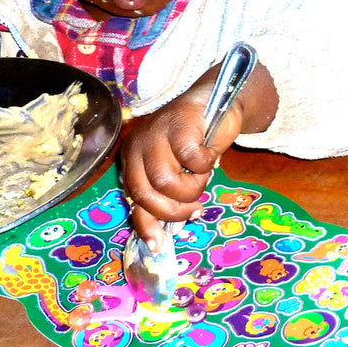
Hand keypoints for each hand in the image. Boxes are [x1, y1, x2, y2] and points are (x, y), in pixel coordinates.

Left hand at [120, 90, 244, 242]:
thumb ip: (167, 198)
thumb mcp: (178, 173)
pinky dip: (206, 165)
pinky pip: (192, 161)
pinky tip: (209, 155)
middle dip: (173, 210)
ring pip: (167, 182)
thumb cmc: (196, 142)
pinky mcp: (179, 125)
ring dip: (192, 188)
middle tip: (193, 209)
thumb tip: (165, 237)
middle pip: (147, 193)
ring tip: (202, 178)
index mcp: (132, 159)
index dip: (146, 223)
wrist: (216, 101)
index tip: (159, 245)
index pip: (133, 198)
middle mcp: (137, 146)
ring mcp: (156, 134)